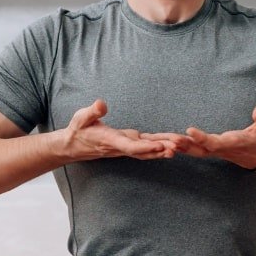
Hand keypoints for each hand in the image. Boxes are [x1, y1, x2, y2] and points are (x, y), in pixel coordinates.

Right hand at [61, 99, 179, 162]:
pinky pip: (146, 148)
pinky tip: (172, 146)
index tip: (160, 145)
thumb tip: (101, 104)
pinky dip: (159, 147)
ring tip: (181, 147)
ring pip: (147, 151)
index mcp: (110, 140)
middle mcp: (120, 147)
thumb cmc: (78, 129)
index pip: (130, 146)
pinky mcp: (128, 144)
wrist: (74, 146)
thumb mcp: (81, 118)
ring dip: (164, 150)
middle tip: (179, 146)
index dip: (146, 147)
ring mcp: (126, 147)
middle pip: (144, 150)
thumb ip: (92, 112)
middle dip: (161, 149)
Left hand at [145, 103, 255, 169]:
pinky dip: (175, 146)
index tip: (189, 130)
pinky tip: (161, 141)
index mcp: (232, 143)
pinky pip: (189, 149)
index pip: (215, 142)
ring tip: (155, 139)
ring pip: (189, 150)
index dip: (202, 137)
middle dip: (180, 144)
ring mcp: (212, 151)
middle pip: (196, 149)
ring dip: (173, 146)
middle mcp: (219, 149)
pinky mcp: (207, 150)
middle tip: (164, 138)